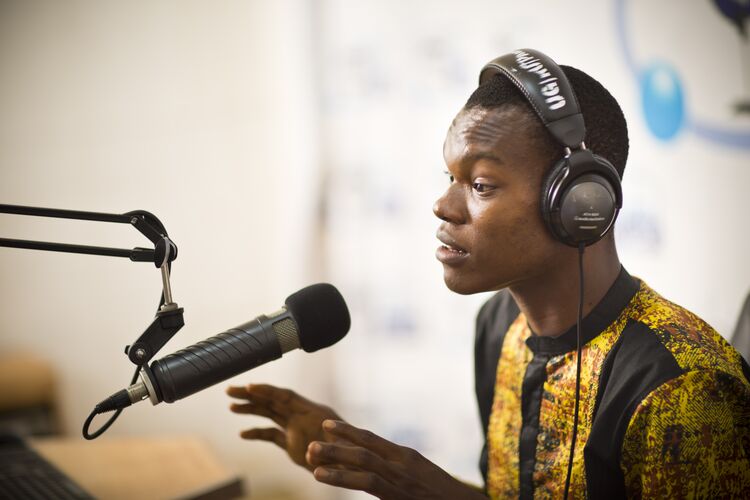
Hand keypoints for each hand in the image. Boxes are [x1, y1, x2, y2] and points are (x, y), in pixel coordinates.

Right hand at [226, 384, 343, 470]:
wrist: (354, 464)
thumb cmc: (351, 454)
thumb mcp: (339, 450)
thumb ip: (324, 449)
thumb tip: (310, 450)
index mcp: (312, 412)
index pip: (286, 397)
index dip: (268, 391)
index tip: (249, 387)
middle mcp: (302, 416)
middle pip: (273, 401)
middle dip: (251, 395)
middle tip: (229, 391)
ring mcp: (296, 429)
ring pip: (269, 414)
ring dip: (251, 409)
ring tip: (231, 406)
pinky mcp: (292, 444)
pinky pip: (272, 434)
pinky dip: (257, 432)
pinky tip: (242, 433)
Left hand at [306, 420, 486, 499]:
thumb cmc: (446, 498)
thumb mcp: (423, 480)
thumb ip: (402, 473)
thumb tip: (384, 474)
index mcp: (407, 457)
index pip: (373, 439)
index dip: (349, 431)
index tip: (328, 425)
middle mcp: (402, 463)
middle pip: (363, 447)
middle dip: (335, 443)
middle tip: (310, 439)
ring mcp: (401, 478)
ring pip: (361, 461)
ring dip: (333, 456)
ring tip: (309, 454)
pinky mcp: (398, 494)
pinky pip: (366, 482)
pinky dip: (341, 477)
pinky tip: (322, 475)